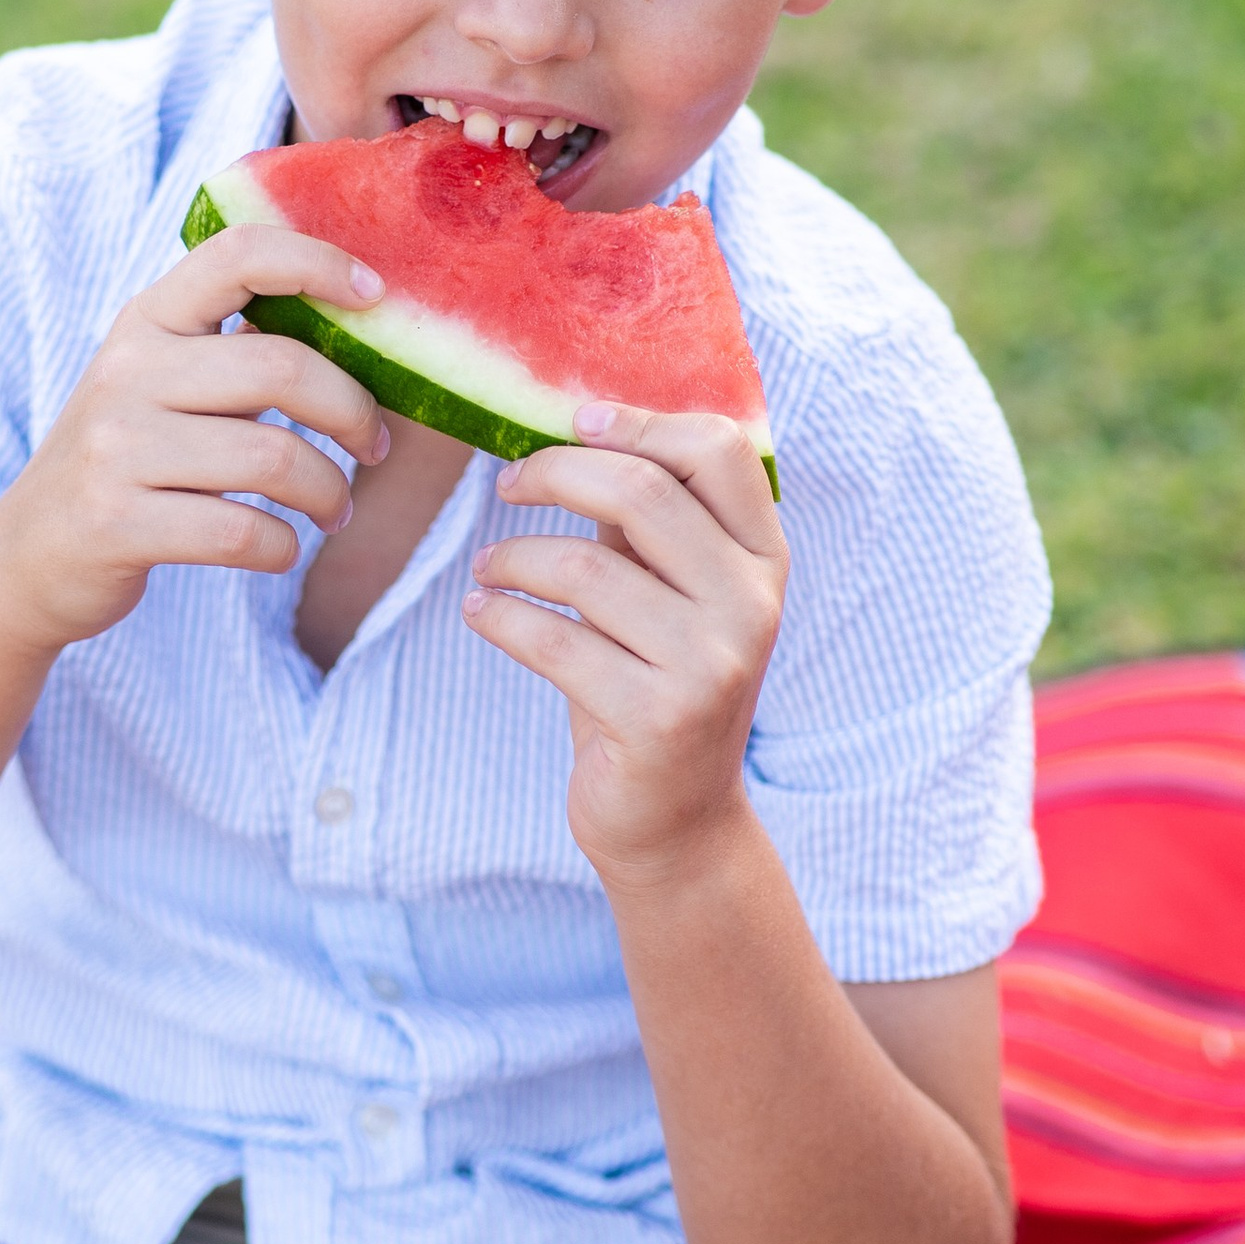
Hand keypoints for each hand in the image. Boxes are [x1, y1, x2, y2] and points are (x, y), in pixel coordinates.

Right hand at [0, 225, 391, 650]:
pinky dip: (283, 547)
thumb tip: (357, 326)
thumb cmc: (128, 461)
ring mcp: (116, 448)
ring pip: (273, 458)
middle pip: (282, 368)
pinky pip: (242, 532)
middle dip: (353, 413)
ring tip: (334, 509)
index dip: (318, 263)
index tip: (374, 299)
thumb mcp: (159, 383)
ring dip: (328, 492)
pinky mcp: (117, 523)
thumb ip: (234, 350)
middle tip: (372, 446)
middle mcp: (127, 372)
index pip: (238, 255)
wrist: (28, 556)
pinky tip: (281, 547)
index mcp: (146, 321)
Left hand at [462, 404, 785, 884]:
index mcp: (763, 560)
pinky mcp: (659, 718)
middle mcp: (752, 605)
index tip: (573, 422)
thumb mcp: (665, 593)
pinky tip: (480, 612)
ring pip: (585, 567)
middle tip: (508, 485)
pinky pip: (555, 641)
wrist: (675, 822)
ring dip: (513, 557)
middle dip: (555, 474)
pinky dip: (501, 617)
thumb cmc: (654, 685)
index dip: (639, 422)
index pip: (720, 450)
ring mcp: (712, 664)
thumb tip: (577, 426)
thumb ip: (642, 521)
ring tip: (487, 569)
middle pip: (642, 492)